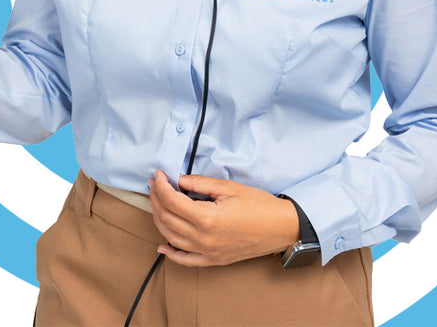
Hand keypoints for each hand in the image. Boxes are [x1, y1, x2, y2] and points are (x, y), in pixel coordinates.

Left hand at [147, 170, 299, 266]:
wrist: (283, 227)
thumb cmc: (259, 205)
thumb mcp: (228, 187)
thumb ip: (200, 183)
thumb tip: (178, 179)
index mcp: (207, 218)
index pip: (172, 201)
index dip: (160, 186)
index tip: (158, 175)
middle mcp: (204, 238)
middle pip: (167, 218)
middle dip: (156, 199)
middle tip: (154, 185)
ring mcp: (209, 252)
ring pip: (172, 237)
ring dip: (159, 220)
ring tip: (156, 204)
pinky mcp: (215, 260)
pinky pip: (187, 261)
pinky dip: (172, 254)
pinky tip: (162, 246)